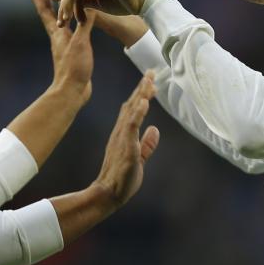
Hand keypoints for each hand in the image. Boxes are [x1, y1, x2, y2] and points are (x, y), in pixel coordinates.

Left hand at [29, 0, 93, 104]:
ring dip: (59, 12)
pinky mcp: (72, 54)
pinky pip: (71, 33)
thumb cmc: (74, 68)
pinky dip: (73, 24)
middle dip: (46, 2)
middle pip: (50, 16)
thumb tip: (87, 5)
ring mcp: (64, 46)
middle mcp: (58, 38)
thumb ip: (84, 24)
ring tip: (62, 2)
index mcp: (57, 34)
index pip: (45, 12)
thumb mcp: (80, 43)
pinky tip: (78, 25)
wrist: (72, 92)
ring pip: (60, 23)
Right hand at [93, 71, 160, 207]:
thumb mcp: (139, 157)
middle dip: (142, 87)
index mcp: (124, 134)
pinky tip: (144, 102)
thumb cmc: (122, 179)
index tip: (150, 80)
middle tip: (151, 71)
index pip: (133, 109)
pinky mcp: (125, 146)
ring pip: (132, 111)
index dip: (142, 94)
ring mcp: (122, 138)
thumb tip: (155, 130)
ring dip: (141, 95)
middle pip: (132, 105)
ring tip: (149, 81)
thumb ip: (147, 144)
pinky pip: (131, 126)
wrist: (108, 193)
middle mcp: (121, 132)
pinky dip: (138, 113)